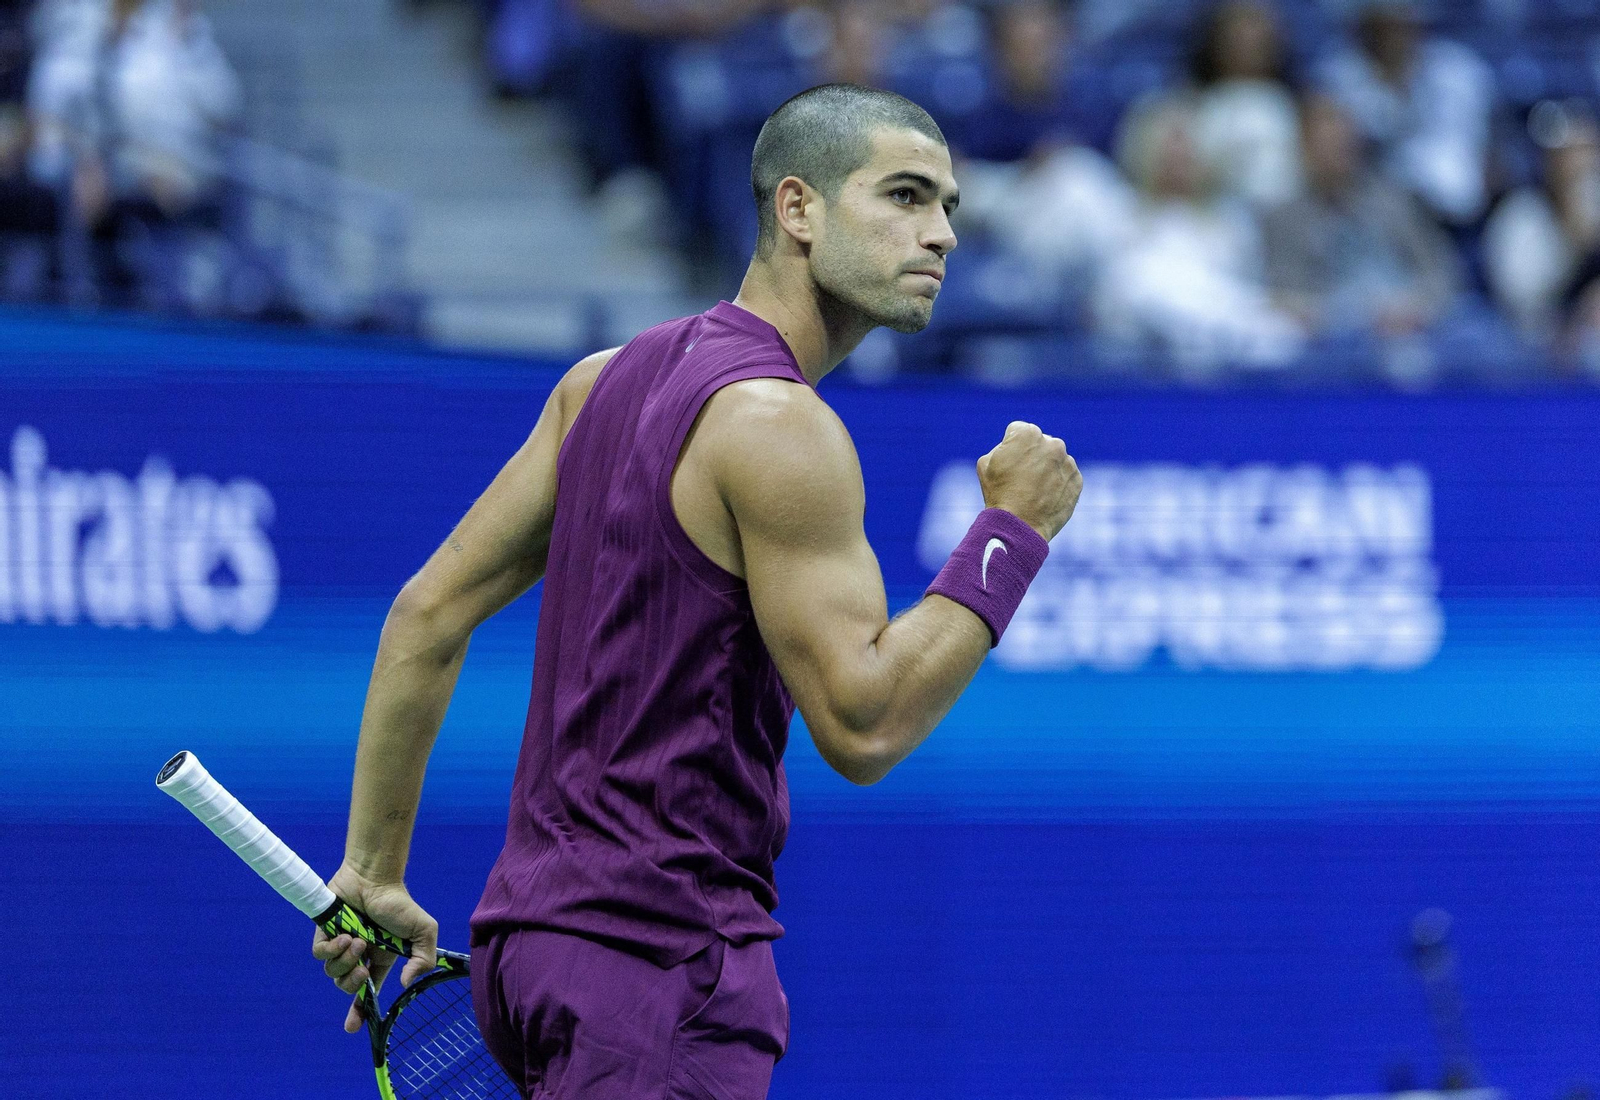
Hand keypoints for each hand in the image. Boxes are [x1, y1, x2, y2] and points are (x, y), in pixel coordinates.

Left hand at [310, 863, 437, 1033]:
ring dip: (346, 961)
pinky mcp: (324, 934)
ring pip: (332, 972)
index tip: (353, 1028)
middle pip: (347, 986)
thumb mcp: (424, 931)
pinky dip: (331, 950)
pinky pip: (320, 955)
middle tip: (363, 968)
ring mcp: (340, 945)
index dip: (360, 1012)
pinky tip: (345, 937)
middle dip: (353, 984)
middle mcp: (359, 956)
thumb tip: (405, 983)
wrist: (374, 877)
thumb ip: (423, 959)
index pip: (368, 992)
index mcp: (380, 959)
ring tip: (357, 940)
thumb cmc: (399, 902)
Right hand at [977, 421, 1081, 542]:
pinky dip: (1058, 484)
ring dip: (1046, 470)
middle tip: (1021, 478)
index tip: (1008, 464)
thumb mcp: (986, 462)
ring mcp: (1067, 462)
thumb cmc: (999, 493)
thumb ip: (1003, 447)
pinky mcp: (1077, 480)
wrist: (1020, 525)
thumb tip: (1014, 447)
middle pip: (1040, 444)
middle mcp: (1052, 443)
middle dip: (1032, 456)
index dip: (1010, 447)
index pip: (1018, 431)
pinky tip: (1045, 497)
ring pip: (1055, 460)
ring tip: (1033, 491)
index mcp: (1028, 433)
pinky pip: (1066, 476)